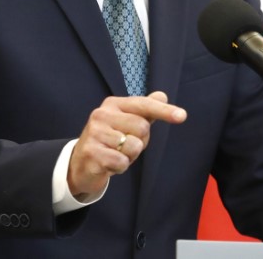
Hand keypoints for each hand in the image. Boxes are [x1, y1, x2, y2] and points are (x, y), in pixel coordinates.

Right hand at [67, 91, 186, 196]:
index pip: (144, 105)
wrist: (80, 164)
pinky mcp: (91, 153)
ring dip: (130, 156)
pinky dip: (120, 167)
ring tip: (116, 154)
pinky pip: (122, 162)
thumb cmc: (110, 140)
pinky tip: (109, 164)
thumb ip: (145, 109)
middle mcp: (102, 114)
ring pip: (134, 146)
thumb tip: (163, 95)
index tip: (182, 116)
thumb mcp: (126, 122)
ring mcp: (95, 133)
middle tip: (125, 144)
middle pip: (143, 127)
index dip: (164, 110)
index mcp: (113, 104)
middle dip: (141, 141)